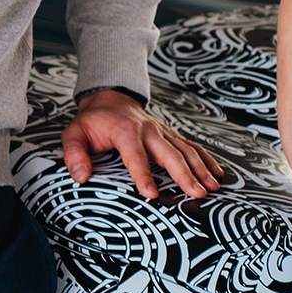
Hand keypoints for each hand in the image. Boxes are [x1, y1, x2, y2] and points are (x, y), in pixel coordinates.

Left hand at [62, 90, 224, 200]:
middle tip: (196, 193)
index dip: (143, 176)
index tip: (152, 194)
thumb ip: (74, 154)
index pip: (136, 157)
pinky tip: (216, 172)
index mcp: (126, 131)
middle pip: (170, 154)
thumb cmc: (94, 121)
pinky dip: (205, 159)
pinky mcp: (170, 135)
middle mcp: (149, 130)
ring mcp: (163, 132)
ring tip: (212, 186)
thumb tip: (80, 176)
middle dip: (184, 174)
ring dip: (200, 169)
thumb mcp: (75, 133)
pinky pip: (191, 146)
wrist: (111, 98)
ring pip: (185, 150)